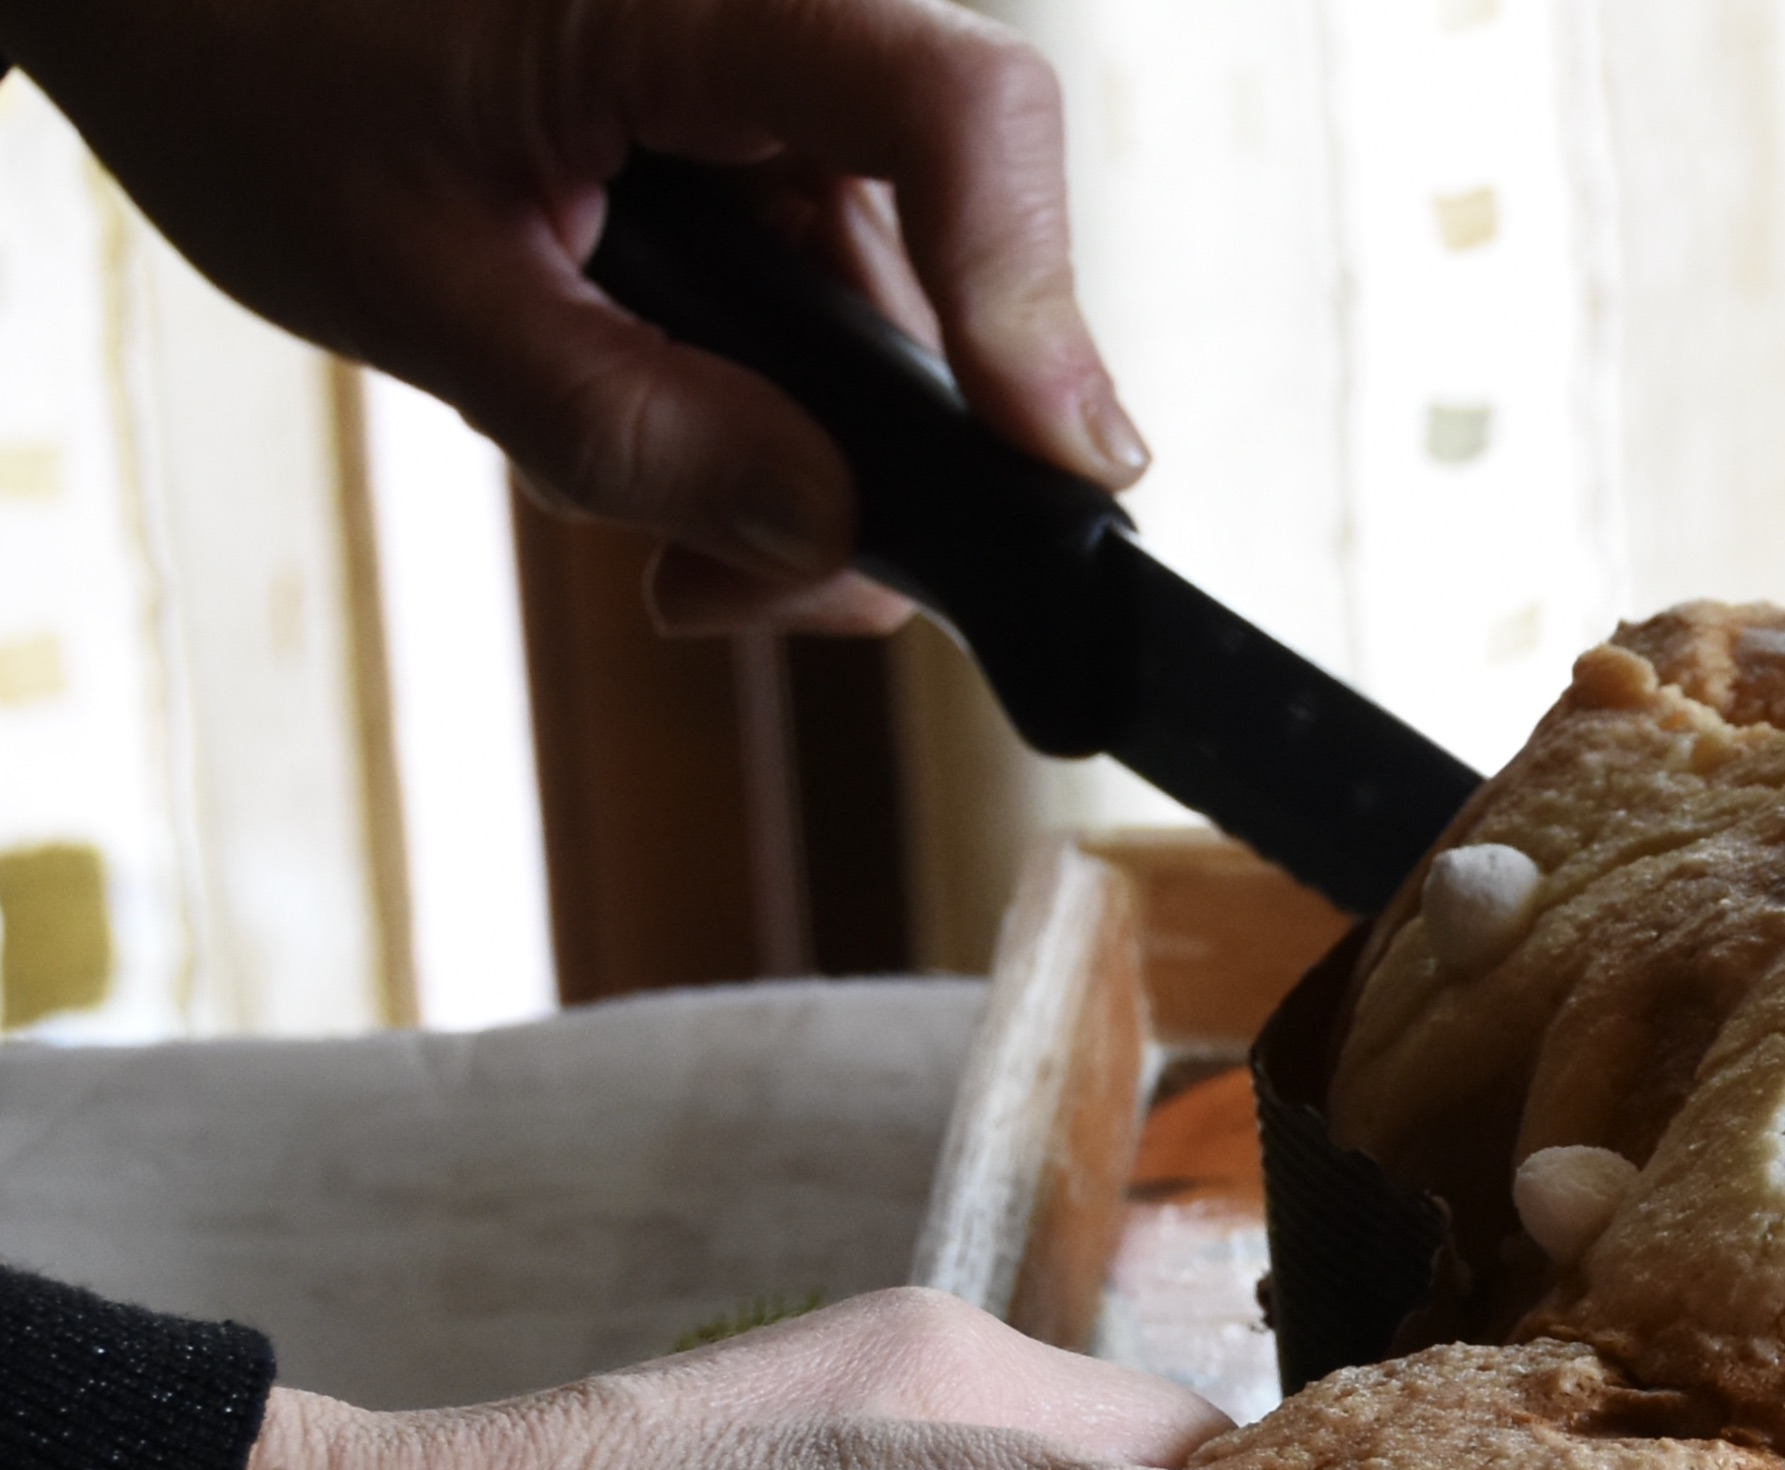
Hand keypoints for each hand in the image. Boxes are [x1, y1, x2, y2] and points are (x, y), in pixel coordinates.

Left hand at [0, 0, 1142, 634]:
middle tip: (757, 594)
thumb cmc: (227, 50)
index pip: (956, 116)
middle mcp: (767, 23)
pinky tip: (649, 443)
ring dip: (804, 449)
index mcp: (697, 2)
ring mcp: (760, 80)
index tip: (1055, 469)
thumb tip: (826, 541)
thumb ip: (628, 424)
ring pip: (884, 301)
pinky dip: (761, 400)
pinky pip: (813, 287)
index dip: (1036, 295)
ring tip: (673, 542)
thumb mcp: (405, 284)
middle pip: (952, 248)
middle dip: (891, 455)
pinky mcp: (738, 128)